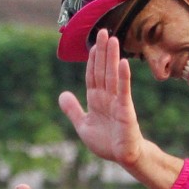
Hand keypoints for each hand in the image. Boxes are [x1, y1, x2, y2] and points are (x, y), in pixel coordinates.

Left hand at [58, 29, 145, 169]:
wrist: (124, 156)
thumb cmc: (107, 142)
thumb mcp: (83, 126)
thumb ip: (73, 110)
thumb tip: (62, 94)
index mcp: (96, 99)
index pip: (92, 75)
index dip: (92, 60)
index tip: (92, 44)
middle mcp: (107, 97)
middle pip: (103, 70)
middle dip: (102, 51)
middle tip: (103, 31)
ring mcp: (117, 102)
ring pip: (112, 75)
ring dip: (112, 57)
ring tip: (112, 39)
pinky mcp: (126, 110)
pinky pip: (123, 91)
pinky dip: (123, 77)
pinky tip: (123, 62)